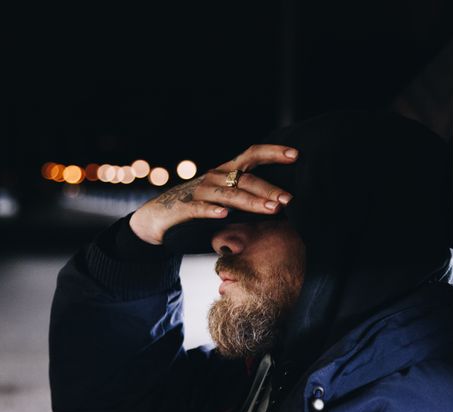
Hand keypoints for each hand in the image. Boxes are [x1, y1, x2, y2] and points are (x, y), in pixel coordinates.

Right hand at [129, 144, 298, 244]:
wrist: (157, 217)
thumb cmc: (197, 207)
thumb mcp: (224, 198)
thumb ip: (246, 197)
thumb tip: (280, 203)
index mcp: (225, 172)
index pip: (251, 155)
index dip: (273, 153)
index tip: (295, 154)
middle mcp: (214, 177)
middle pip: (245, 179)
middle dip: (269, 189)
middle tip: (288, 200)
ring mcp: (199, 192)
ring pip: (229, 195)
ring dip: (252, 201)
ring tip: (271, 209)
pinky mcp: (184, 208)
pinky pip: (200, 208)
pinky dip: (212, 211)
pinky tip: (225, 215)